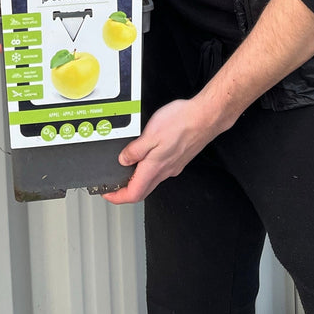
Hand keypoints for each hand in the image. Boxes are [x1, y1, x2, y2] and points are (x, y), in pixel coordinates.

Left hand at [102, 98, 219, 204]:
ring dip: (137, 180)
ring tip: (126, 169)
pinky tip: (147, 157)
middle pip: (142, 191)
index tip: (107, 193)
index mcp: (155, 167)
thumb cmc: (182, 122)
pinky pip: (160, 171)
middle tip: (113, 185)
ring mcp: (174, 166)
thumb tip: (123, 160)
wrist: (206, 116)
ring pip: (151, 181)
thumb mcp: (151, 133)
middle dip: (125, 191)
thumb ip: (135, 149)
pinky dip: (149, 170)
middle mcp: (165, 171)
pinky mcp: (180, 159)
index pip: (133, 194)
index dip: (117, 197)